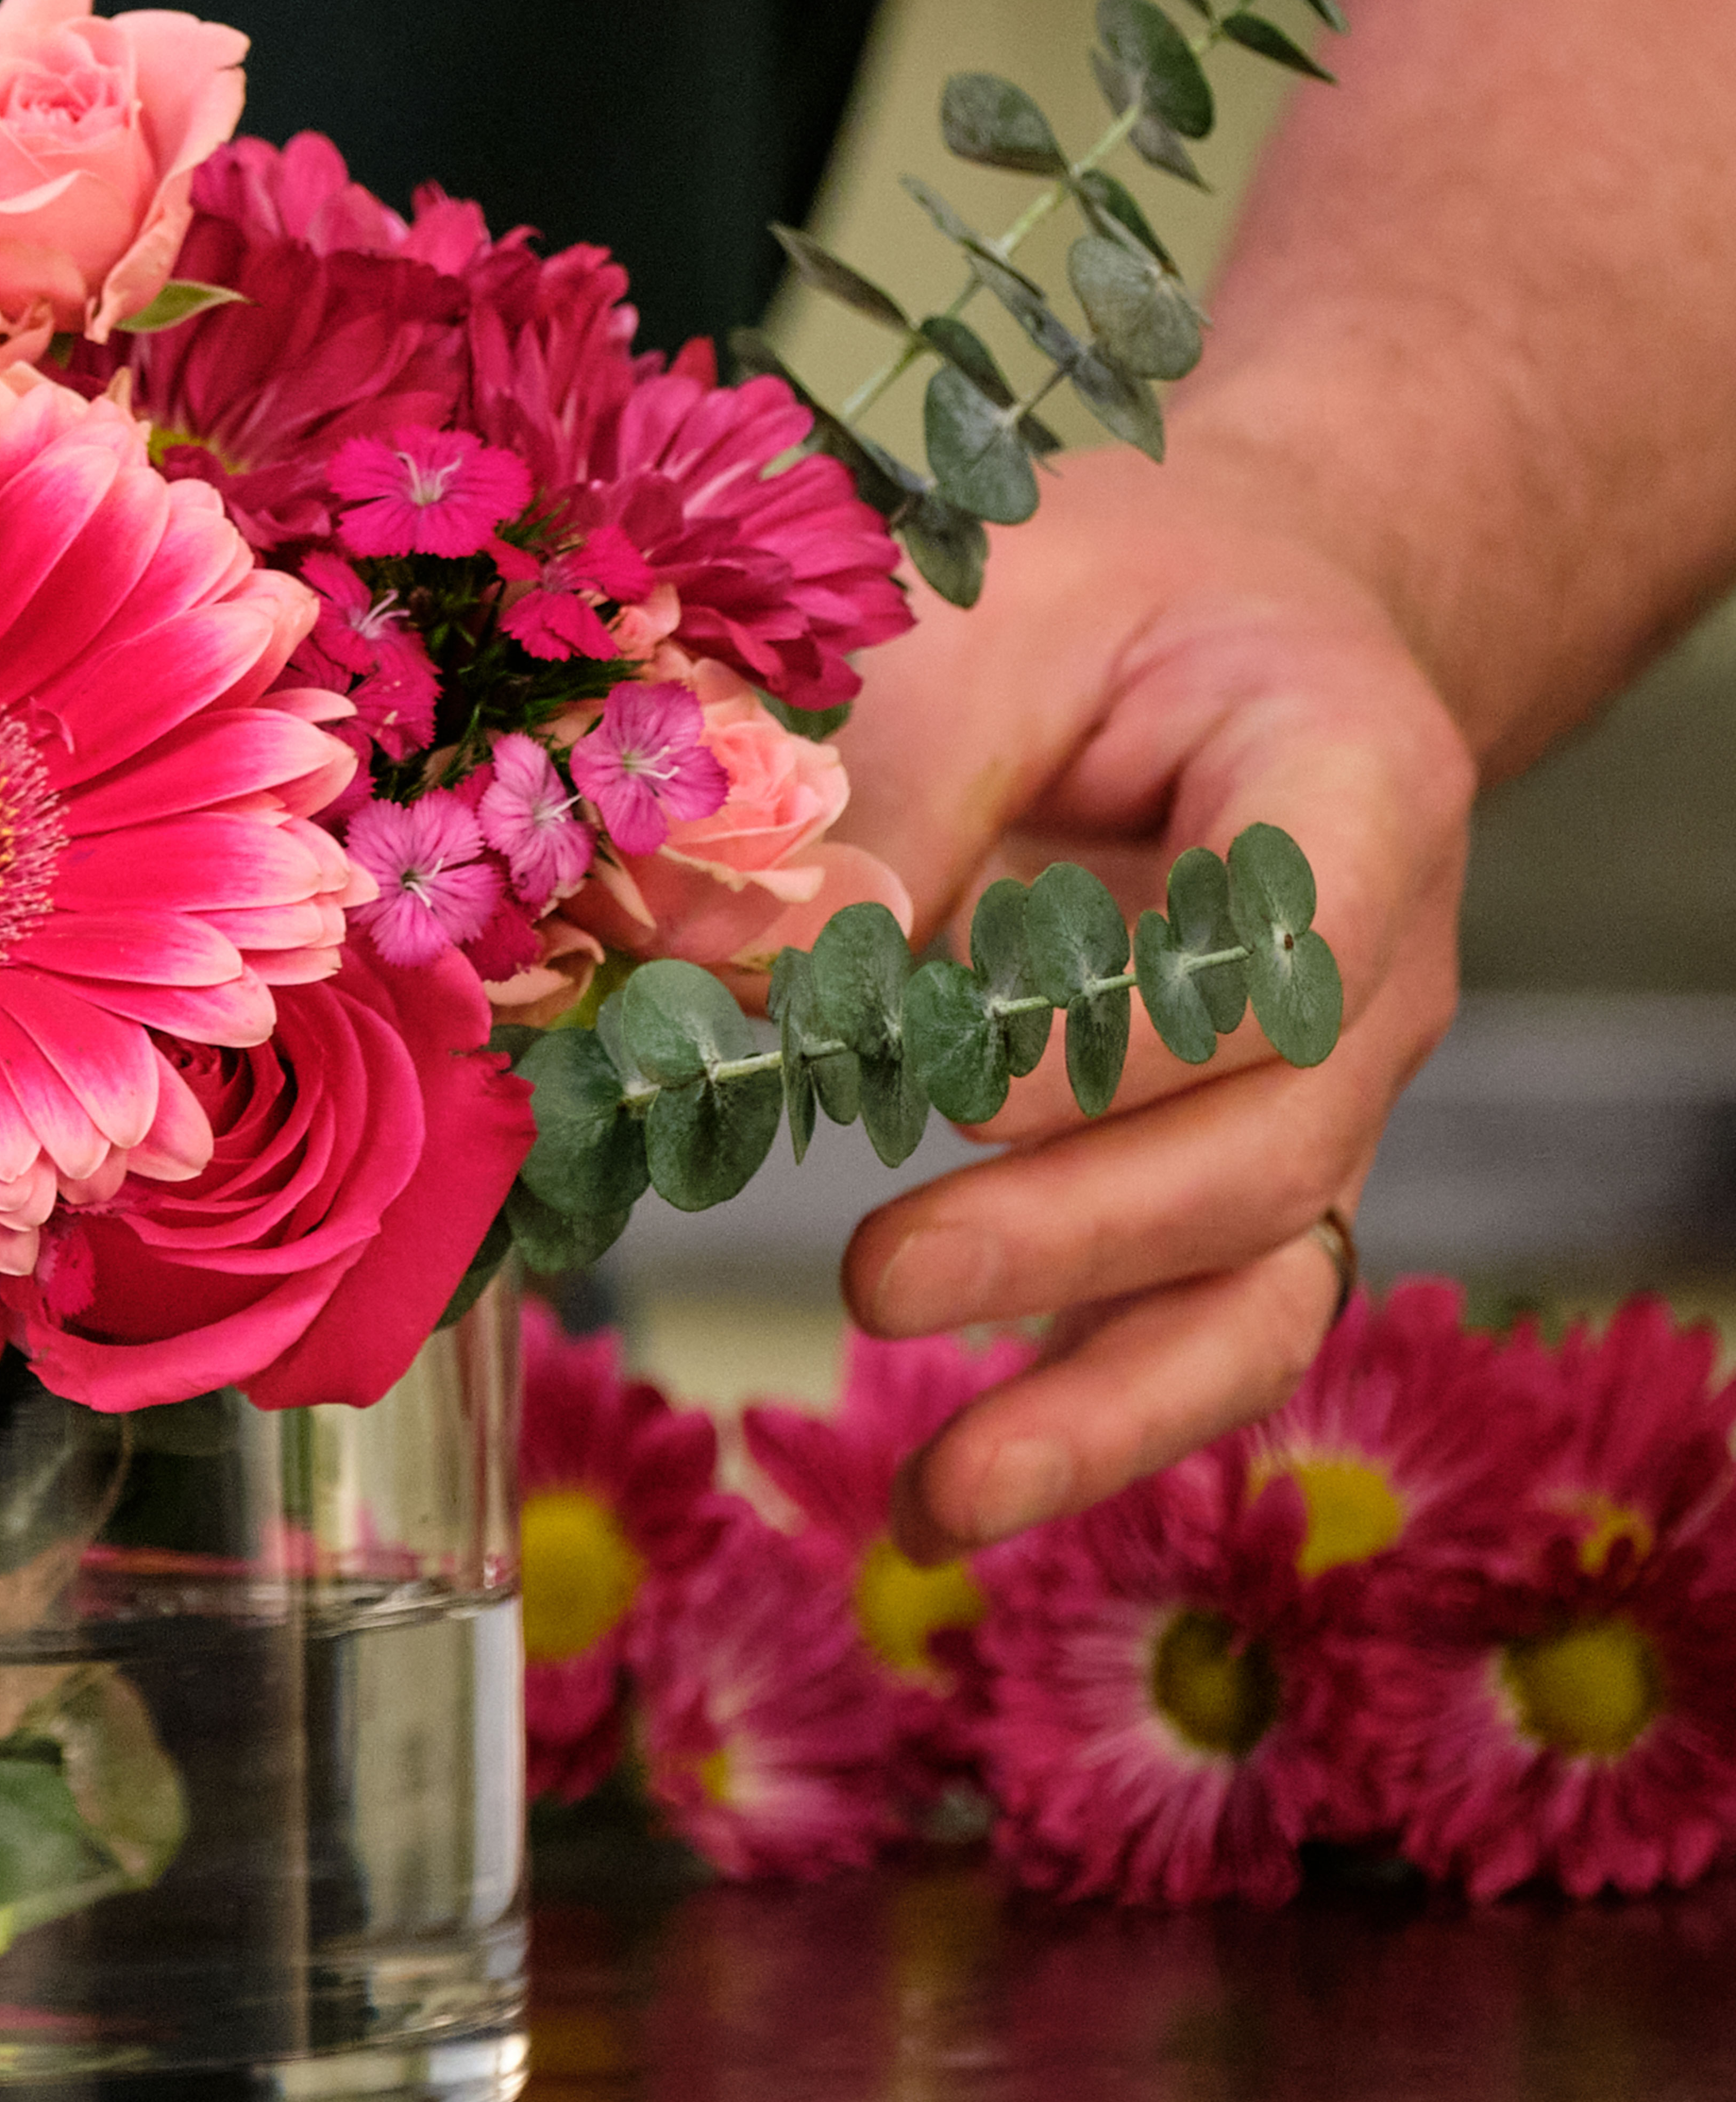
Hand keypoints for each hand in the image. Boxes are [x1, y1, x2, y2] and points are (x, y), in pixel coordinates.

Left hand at [828, 435, 1474, 1555]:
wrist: (1220, 617)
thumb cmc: (1099, 594)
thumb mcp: (991, 609)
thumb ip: (881, 782)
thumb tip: (723, 968)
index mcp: (1355, 790)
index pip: (1273, 962)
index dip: (1106, 1046)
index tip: (931, 1076)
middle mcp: (1378, 976)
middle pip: (1265, 1153)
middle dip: (1070, 1238)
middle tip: (879, 1281)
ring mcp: (1315, 1100)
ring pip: (1258, 1290)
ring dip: (1100, 1412)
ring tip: (934, 1507)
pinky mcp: (1226, 1178)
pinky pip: (1189, 1324)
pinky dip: (1077, 1418)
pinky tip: (942, 1502)